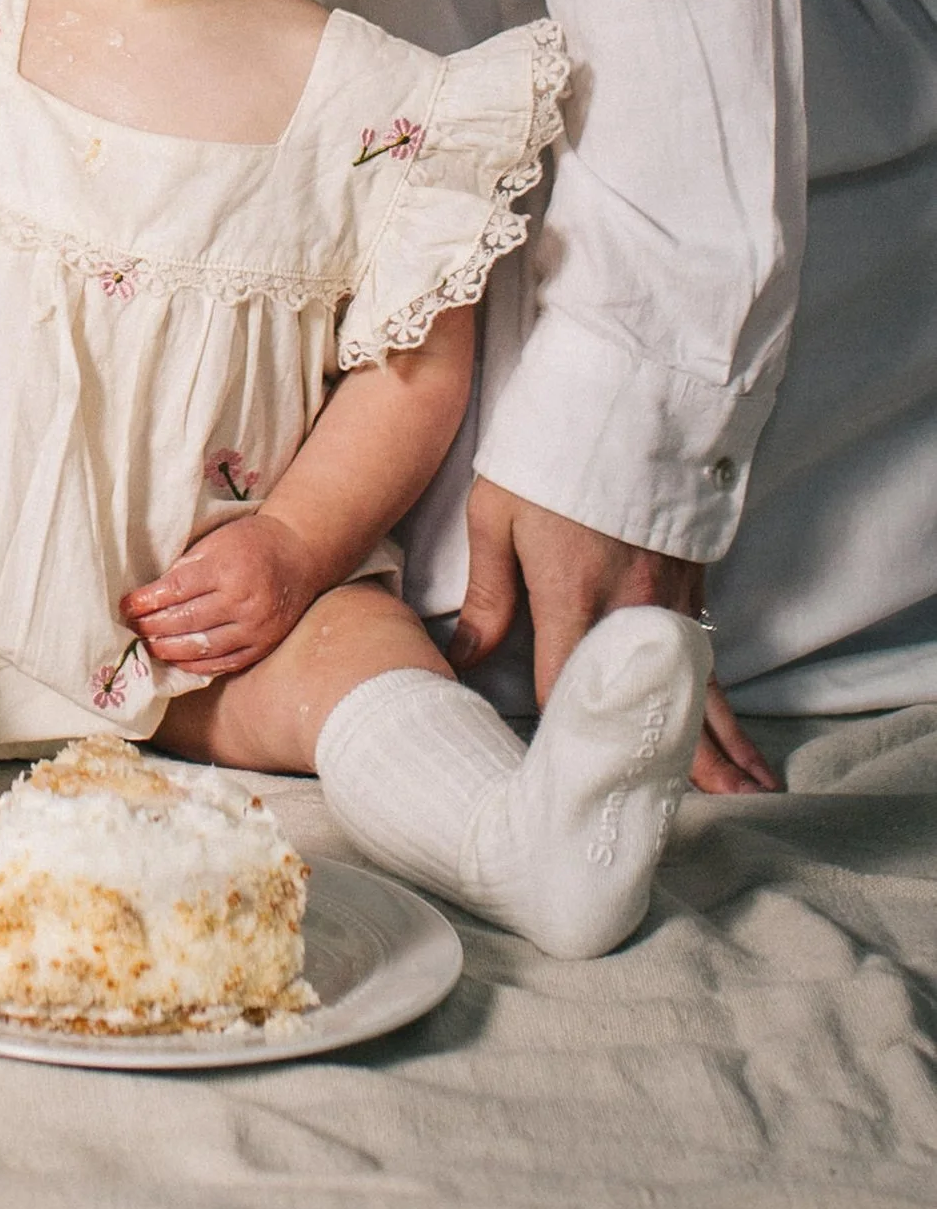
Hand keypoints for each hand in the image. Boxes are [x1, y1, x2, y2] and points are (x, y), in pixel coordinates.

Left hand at [123, 511, 320, 681]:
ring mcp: (255, 627)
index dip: (147, 601)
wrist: (298, 554)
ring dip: (170, 650)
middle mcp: (242, 601)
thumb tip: (152, 594)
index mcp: (227, 569)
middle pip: (186, 621)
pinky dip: (197, 665)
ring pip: (203, 647)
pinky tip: (178, 660)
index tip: (127, 606)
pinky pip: (225, 663)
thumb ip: (187, 566)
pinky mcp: (263, 645)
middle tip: (132, 629)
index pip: (177, 589)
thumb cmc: (251, 542)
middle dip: (152, 627)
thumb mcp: (216, 540)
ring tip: (149, 646)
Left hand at [454, 478, 778, 797]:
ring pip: (698, 685)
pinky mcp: (691, 580)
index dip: (565, 738)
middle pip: (654, 704)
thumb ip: (486, 595)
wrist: (622, 394)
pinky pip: (707, 652)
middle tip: (713, 814)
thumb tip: (461, 658)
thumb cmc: (548, 455)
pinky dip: (722, 694)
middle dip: (683, 765)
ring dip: (721, 740)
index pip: (567, 692)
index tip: (565, 781)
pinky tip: (733, 725)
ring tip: (748, 790)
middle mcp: (631, 608)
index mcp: (574, 599)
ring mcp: (670, 596)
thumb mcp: (497, 515)